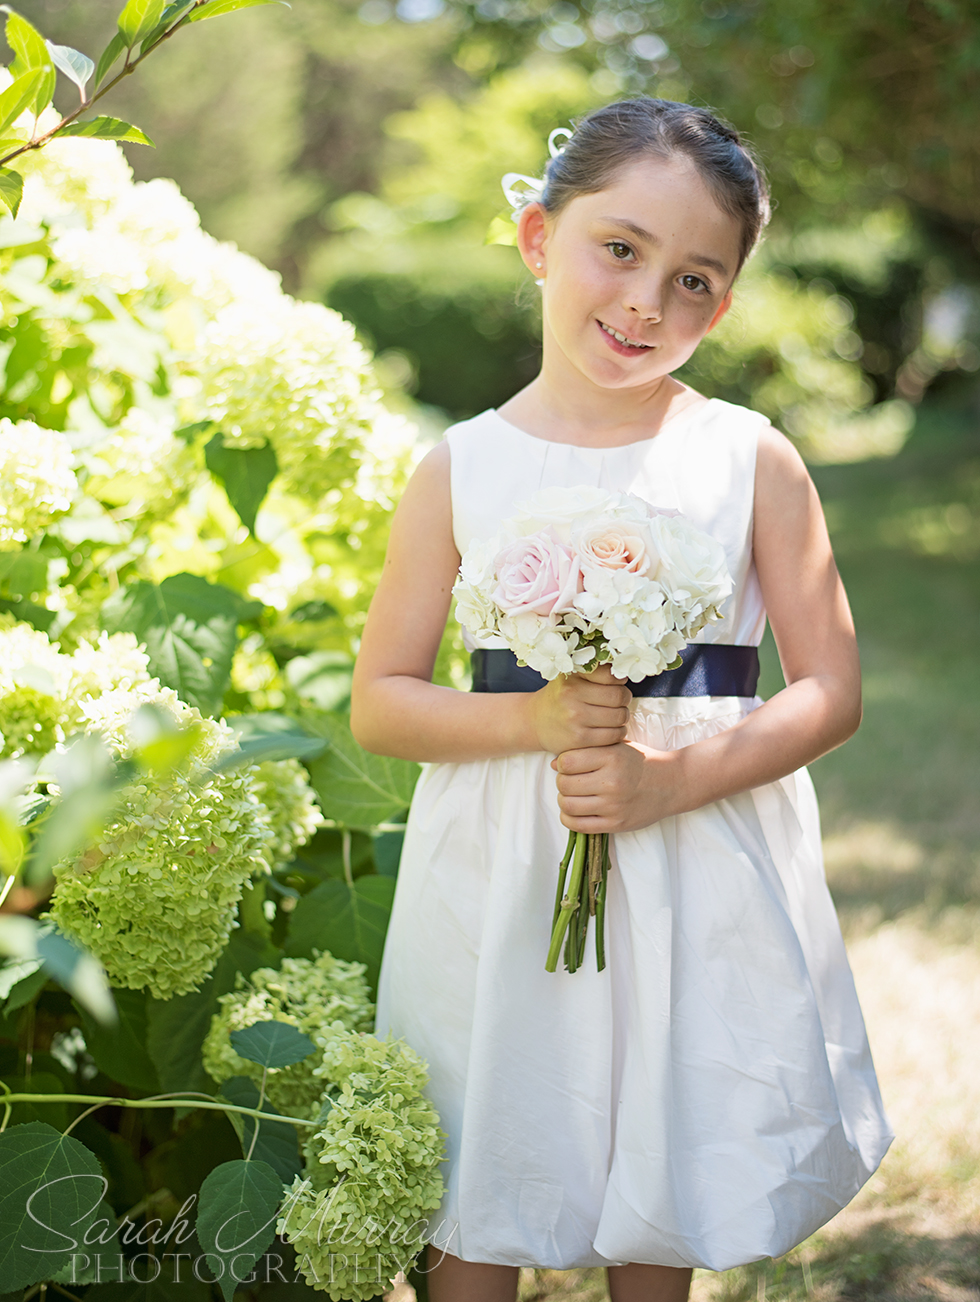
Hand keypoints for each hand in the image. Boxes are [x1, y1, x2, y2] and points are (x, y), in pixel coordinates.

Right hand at [527, 663, 631, 754]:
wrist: (535, 722)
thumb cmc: (560, 697)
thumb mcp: (571, 677)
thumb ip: (595, 671)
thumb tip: (623, 672)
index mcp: (572, 676)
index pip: (611, 675)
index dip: (619, 680)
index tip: (616, 684)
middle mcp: (571, 695)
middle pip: (619, 696)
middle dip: (624, 699)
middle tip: (618, 701)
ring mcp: (575, 718)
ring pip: (619, 716)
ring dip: (622, 717)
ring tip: (614, 715)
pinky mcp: (579, 739)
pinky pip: (614, 735)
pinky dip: (618, 732)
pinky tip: (610, 729)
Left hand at [551, 740, 681, 833]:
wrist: (672, 783)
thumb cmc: (641, 762)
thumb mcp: (617, 747)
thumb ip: (588, 750)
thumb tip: (555, 763)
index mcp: (612, 757)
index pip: (567, 761)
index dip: (563, 763)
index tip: (570, 765)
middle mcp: (612, 782)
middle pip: (564, 784)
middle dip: (562, 782)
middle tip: (571, 781)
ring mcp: (614, 805)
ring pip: (568, 805)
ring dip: (564, 800)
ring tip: (573, 795)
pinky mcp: (616, 824)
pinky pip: (578, 825)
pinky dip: (569, 818)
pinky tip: (576, 811)